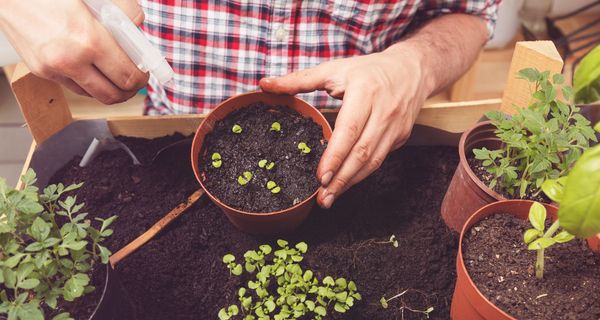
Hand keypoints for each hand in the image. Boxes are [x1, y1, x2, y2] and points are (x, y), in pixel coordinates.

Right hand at [0, 0, 147, 103]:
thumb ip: (123, 9)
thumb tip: (138, 24)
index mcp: (87, 39)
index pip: (127, 75)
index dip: (141, 78)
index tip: (145, 73)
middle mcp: (69, 60)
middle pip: (113, 95)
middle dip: (129, 90)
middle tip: (135, 79)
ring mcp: (52, 69)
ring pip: (93, 95)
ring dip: (110, 90)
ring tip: (116, 76)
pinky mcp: (40, 71)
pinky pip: (74, 87)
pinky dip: (89, 83)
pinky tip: (93, 70)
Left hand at [260, 45, 432, 207]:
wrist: (411, 70)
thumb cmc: (368, 70)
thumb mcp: (334, 69)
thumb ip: (298, 79)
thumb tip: (264, 83)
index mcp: (366, 92)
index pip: (350, 130)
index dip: (335, 156)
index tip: (320, 176)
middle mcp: (384, 112)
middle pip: (362, 152)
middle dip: (341, 179)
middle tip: (321, 198)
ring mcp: (395, 128)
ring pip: (373, 162)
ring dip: (350, 182)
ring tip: (329, 198)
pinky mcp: (401, 138)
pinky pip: (380, 160)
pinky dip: (361, 174)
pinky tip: (345, 183)